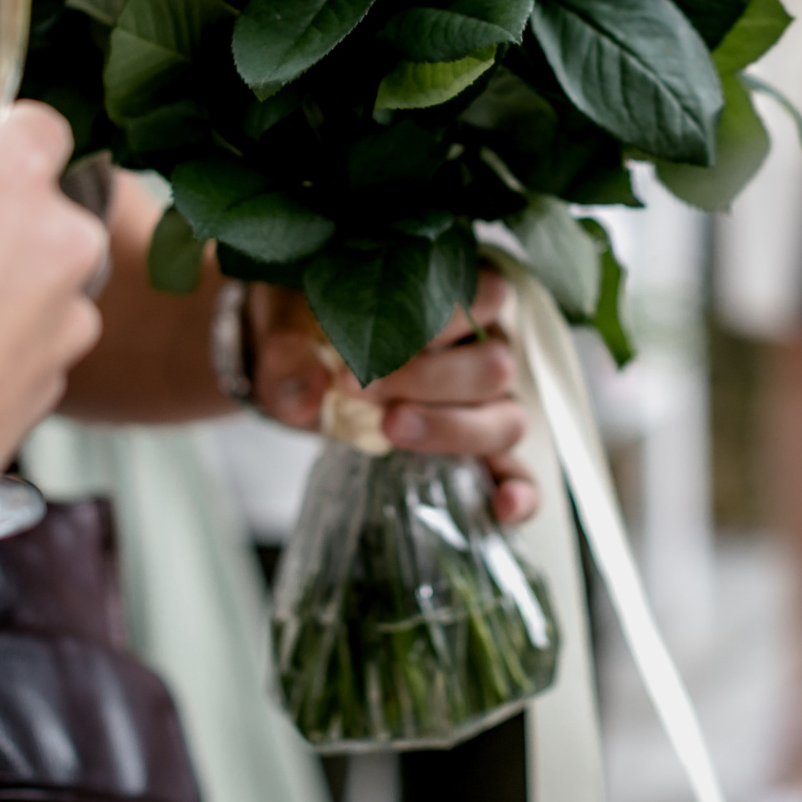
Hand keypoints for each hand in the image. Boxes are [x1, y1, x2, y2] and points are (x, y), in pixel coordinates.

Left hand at [250, 271, 538, 523]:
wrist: (294, 365)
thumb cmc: (303, 333)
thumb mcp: (284, 333)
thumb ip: (289, 356)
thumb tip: (310, 392)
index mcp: (452, 293)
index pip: (480, 295)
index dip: (428, 326)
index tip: (361, 352)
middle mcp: (483, 343)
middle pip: (494, 364)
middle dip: (427, 381)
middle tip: (359, 390)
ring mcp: (486, 401)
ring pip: (506, 418)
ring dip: (451, 429)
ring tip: (392, 429)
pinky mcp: (477, 450)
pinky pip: (517, 473)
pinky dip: (516, 492)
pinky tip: (499, 509)